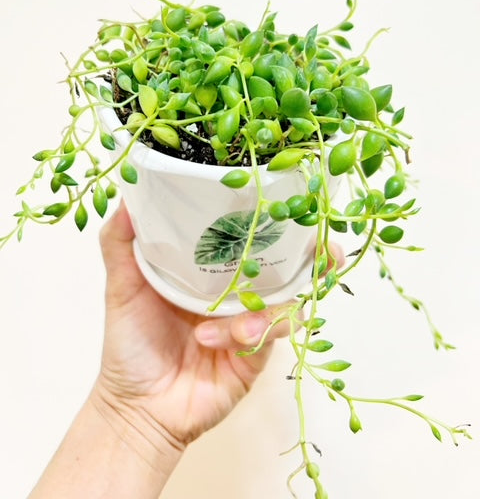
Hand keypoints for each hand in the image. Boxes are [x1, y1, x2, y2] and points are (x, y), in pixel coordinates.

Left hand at [95, 202, 293, 449]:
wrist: (137, 405)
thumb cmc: (130, 343)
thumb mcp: (122, 286)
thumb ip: (120, 242)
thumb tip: (125, 197)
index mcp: (212, 267)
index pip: (252, 234)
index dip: (277, 218)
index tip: (291, 202)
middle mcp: (239, 290)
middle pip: (288, 264)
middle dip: (311, 256)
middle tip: (322, 251)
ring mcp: (252, 321)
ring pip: (288, 300)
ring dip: (268, 309)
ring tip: (239, 325)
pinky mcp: (258, 352)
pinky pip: (274, 334)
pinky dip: (252, 332)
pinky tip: (214, 340)